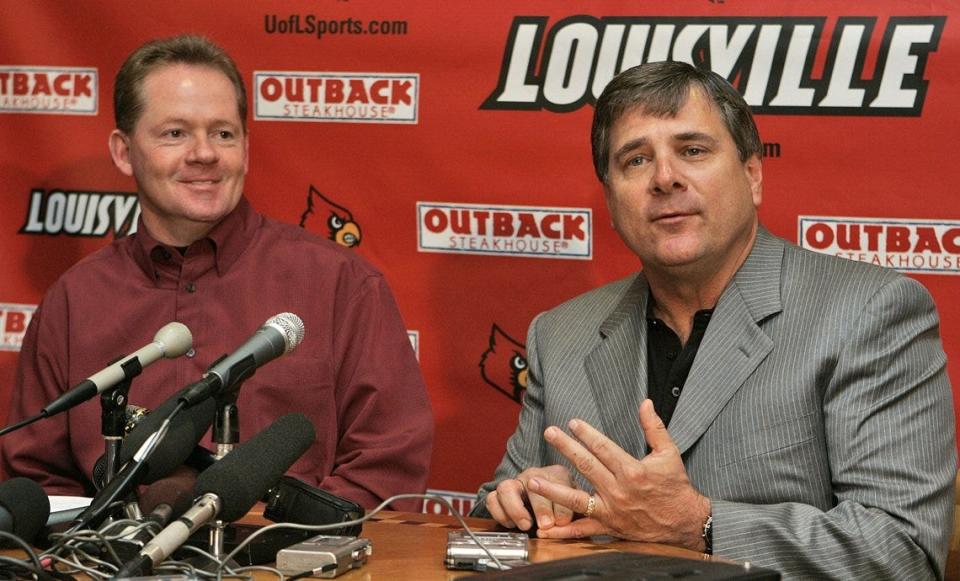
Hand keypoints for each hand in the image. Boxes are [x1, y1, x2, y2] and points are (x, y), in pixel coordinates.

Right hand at [485, 465, 574, 532]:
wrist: (551, 503)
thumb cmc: (566, 506)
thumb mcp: (577, 508)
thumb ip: (573, 515)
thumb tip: (562, 524)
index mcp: (557, 474)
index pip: (559, 483)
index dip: (561, 505)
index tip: (563, 522)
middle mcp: (534, 475)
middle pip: (532, 482)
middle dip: (540, 507)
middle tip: (545, 525)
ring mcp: (515, 483)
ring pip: (506, 487)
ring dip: (515, 509)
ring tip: (525, 525)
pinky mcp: (501, 494)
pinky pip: (492, 499)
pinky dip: (500, 513)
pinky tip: (512, 524)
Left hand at [527, 399, 710, 550]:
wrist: (685, 523)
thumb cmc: (676, 487)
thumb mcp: (670, 453)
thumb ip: (654, 427)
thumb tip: (646, 403)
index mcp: (632, 470)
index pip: (603, 447)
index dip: (586, 433)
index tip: (572, 423)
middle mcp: (618, 490)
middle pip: (586, 465)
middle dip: (565, 447)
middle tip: (549, 433)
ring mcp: (611, 510)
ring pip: (576, 499)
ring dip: (553, 489)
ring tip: (533, 480)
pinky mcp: (609, 527)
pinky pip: (582, 529)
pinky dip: (563, 531)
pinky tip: (545, 528)